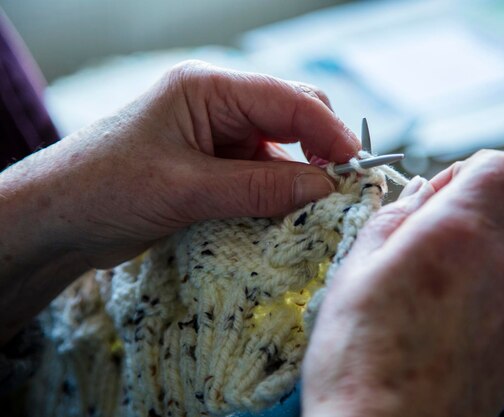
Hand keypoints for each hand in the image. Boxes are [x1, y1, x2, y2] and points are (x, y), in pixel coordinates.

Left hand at [0, 62, 358, 342]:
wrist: (58, 219)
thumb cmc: (105, 189)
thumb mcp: (185, 189)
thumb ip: (258, 188)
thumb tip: (324, 189)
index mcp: (208, 89)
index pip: (288, 99)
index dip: (329, 131)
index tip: (355, 168)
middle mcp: (218, 106)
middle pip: (292, 116)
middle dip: (321, 150)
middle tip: (341, 191)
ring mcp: (218, 137)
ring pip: (282, 148)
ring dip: (301, 176)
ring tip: (315, 210)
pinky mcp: (215, 166)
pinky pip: (264, 173)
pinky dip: (279, 192)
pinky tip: (285, 214)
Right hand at [302, 150, 503, 416]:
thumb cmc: (359, 354)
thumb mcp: (356, 266)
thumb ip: (395, 218)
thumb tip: (420, 194)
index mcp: (459, 234)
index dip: (474, 172)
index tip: (442, 191)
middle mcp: (500, 269)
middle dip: (469, 218)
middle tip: (421, 244)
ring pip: (503, 264)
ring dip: (470, 263)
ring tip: (420, 295)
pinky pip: (501, 307)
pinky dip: (474, 304)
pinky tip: (433, 331)